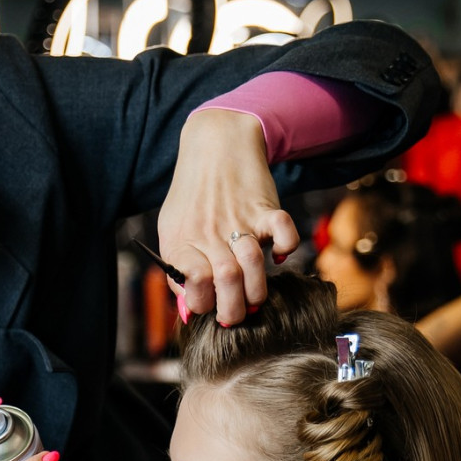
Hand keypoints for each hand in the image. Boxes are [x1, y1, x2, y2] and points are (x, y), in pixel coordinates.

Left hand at [157, 107, 298, 325]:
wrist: (216, 145)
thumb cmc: (193, 196)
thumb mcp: (173, 229)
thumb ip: (178, 270)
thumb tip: (189, 309)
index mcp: (183, 240)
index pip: (193, 284)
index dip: (202, 303)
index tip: (209, 306)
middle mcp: (210, 231)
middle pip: (226, 280)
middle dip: (235, 309)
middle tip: (237, 315)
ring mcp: (239, 219)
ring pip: (253, 262)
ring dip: (258, 288)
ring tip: (255, 295)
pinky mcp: (264, 208)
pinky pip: (284, 231)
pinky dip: (287, 247)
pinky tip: (279, 255)